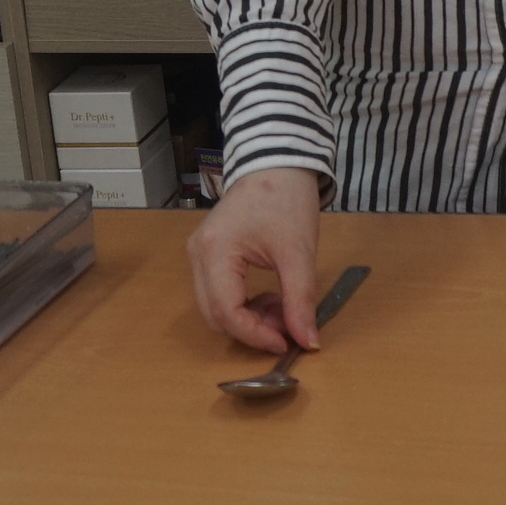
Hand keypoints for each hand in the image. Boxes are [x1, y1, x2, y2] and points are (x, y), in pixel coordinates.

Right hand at [187, 165, 324, 353]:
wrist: (277, 162)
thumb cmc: (285, 198)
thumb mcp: (298, 251)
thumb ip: (300, 299)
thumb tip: (308, 342)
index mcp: (214, 251)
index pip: (226, 312)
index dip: (256, 335)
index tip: (288, 342)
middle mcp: (197, 255)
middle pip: (215, 315)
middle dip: (252, 329)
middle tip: (288, 326)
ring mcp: (198, 254)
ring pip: (215, 308)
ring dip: (248, 319)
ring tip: (283, 308)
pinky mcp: (207, 254)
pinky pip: (218, 293)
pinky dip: (243, 304)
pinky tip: (270, 297)